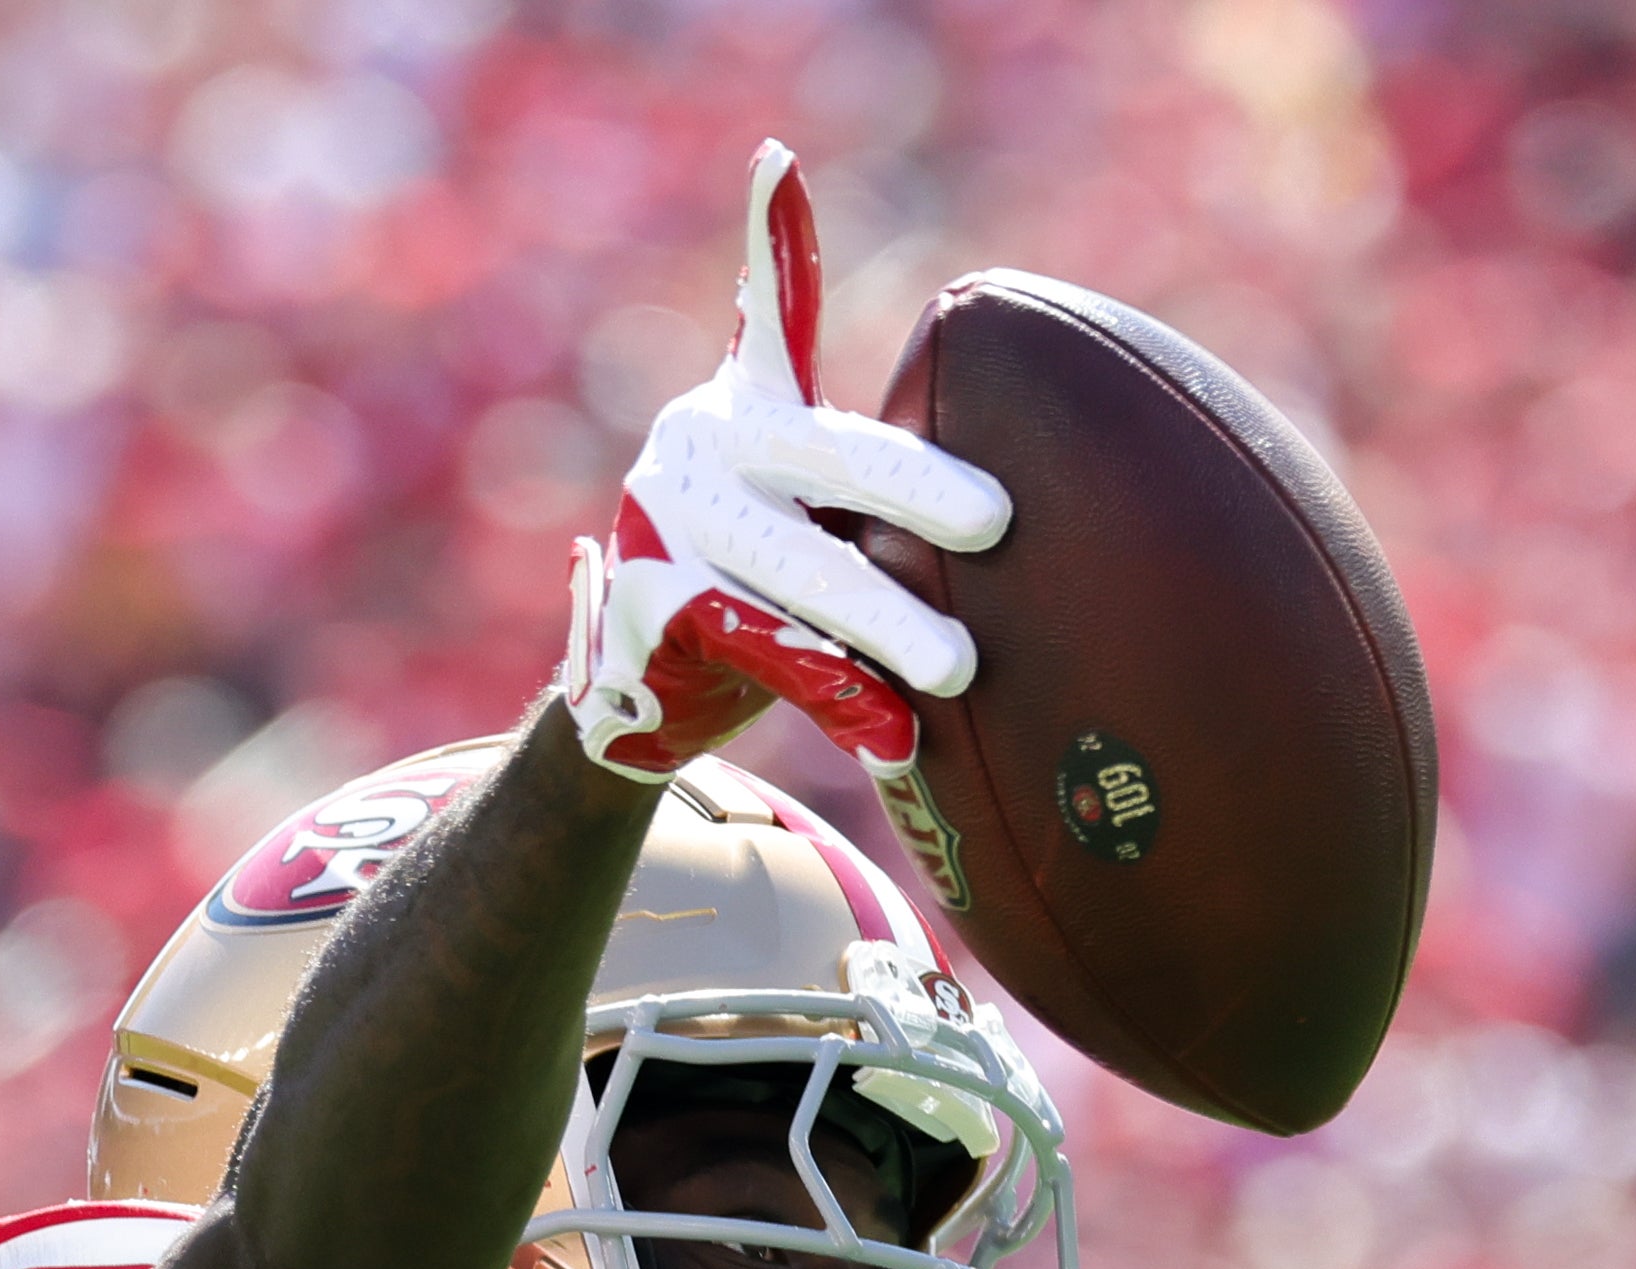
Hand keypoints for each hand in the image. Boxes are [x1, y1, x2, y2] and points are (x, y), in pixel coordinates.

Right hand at [556, 141, 1007, 777]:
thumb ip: (838, 424)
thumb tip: (890, 322)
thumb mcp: (792, 484)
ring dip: (883, 626)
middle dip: (915, 492)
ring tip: (961, 670)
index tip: (778, 167)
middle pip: (824, 459)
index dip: (774, 240)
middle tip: (998, 523)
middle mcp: (696, 448)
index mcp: (743, 402)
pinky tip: (897, 735)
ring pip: (798, 574)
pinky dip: (841, 699)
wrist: (638, 685)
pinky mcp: (652, 615)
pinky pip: (768, 657)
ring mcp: (668, 531)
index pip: (771, 311)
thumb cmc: (757, 571)